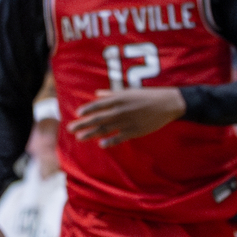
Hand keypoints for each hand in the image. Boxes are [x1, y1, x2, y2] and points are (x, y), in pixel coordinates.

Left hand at [69, 86, 184, 145]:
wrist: (166, 104)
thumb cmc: (145, 96)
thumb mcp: (127, 92)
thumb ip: (111, 94)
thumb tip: (97, 94)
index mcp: (118, 99)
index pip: (98, 105)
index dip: (87, 110)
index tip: (77, 114)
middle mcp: (120, 110)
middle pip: (98, 118)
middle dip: (83, 124)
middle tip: (70, 129)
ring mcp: (127, 121)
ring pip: (106, 129)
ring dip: (91, 133)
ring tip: (80, 137)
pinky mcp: (136, 131)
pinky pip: (120, 137)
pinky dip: (110, 141)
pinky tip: (101, 144)